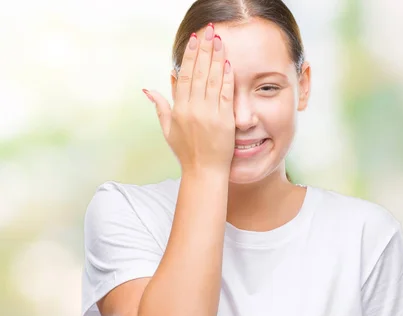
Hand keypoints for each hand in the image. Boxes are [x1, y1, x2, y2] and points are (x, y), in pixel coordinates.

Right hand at [143, 26, 234, 173]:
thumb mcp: (168, 129)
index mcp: (179, 109)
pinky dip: (226, 79)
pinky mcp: (225, 120)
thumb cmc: (186, 152)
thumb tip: (149, 89)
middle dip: (204, 50)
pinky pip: (225, 95)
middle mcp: (193, 109)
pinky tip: (228, 64)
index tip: (194, 40)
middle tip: (208, 32)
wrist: (204, 172)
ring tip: (219, 40)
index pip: (185, 76)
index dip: (190, 56)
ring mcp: (209, 114)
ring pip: (212, 80)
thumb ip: (161, 106)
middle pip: (199, 73)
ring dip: (216, 58)